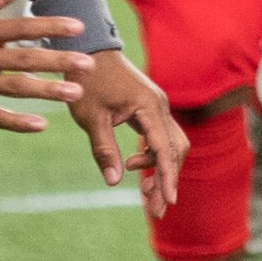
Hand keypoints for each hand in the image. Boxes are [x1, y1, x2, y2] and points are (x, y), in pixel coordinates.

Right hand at [0, 0, 93, 132]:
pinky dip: (15, 121)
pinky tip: (40, 125)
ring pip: (12, 88)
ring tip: (75, 93)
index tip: (79, 28)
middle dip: (58, 61)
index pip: (21, 26)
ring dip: (45, 91)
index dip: (50, 26)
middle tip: (89, 64)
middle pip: (23, 59)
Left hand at [69, 49, 185, 218]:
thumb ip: (103, 150)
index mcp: (148, 108)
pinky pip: (161, 137)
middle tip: (155, 209)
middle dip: (167, 180)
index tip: (168, 201)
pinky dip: (153, 156)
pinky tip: (135, 167)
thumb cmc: (87, 81)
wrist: (89, 51)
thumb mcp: (91, 118)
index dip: (168, 177)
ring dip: (160, 169)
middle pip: (175, 150)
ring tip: (145, 193)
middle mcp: (160, 107)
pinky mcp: (150, 109)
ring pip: (170, 145)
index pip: (165, 148)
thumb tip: (113, 182)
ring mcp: (157, 107)